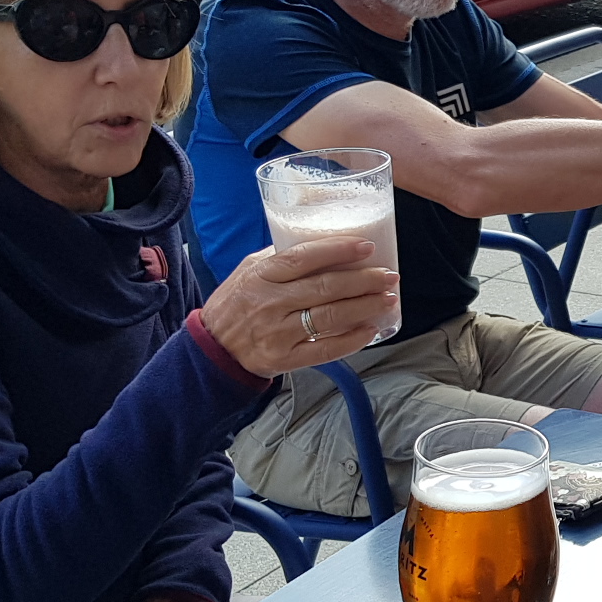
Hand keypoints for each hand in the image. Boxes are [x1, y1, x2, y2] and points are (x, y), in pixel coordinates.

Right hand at [201, 239, 399, 376]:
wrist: (213, 348)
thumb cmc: (234, 304)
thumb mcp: (248, 270)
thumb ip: (280, 257)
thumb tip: (322, 243)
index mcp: (262, 276)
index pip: (304, 257)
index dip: (338, 250)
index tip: (366, 247)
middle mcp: (271, 303)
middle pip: (325, 288)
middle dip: (364, 281)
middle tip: (388, 276)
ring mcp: (278, 333)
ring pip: (330, 318)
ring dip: (365, 307)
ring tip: (387, 298)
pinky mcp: (285, 358)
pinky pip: (325, 350)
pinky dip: (352, 340)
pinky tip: (370, 329)